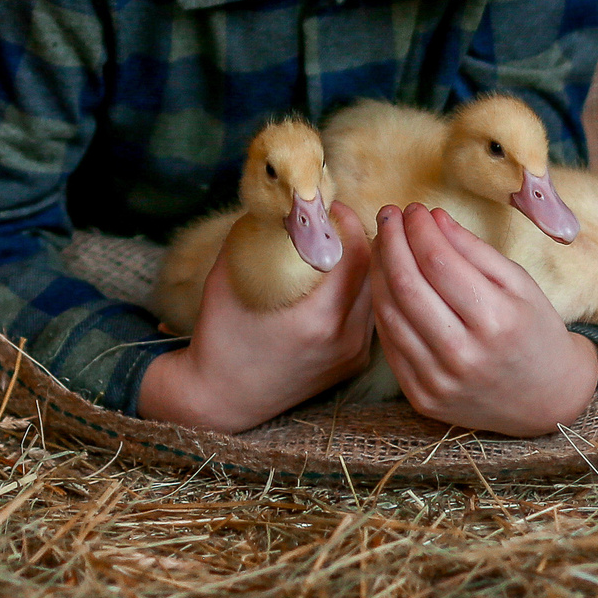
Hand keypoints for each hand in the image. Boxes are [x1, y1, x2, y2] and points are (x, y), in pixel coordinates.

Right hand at [137, 205, 372, 433]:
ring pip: (376, 291)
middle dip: (359, 237)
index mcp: (318, 319)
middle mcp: (346, 339)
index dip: (347, 221)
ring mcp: (354, 353)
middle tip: (336, 221)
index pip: (357, 254)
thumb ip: (259, 234)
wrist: (221, 397)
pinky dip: (359, 289)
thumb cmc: (221, 335)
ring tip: (337, 247)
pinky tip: (337, 279)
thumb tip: (285, 200)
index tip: (330, 206)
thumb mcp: (230, 276)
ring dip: (363, 263)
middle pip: (375, 270)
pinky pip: (368, 312)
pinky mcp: (354, 361)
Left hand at [369, 204, 597, 436]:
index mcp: (496, 320)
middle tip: (389, 217)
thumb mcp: (519, 283)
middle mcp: (464, 354)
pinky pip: (389, 344)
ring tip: (383, 243)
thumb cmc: (535, 331)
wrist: (546, 398)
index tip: (414, 209)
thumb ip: (474, 249)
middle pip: (407, 285)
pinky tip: (385, 281)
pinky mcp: (422, 397)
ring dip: (379, 271)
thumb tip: (433, 218)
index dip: (419, 229)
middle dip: (391, 241)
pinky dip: (382, 306)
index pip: (438, 261)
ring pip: (390, 313)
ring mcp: (439, 380)